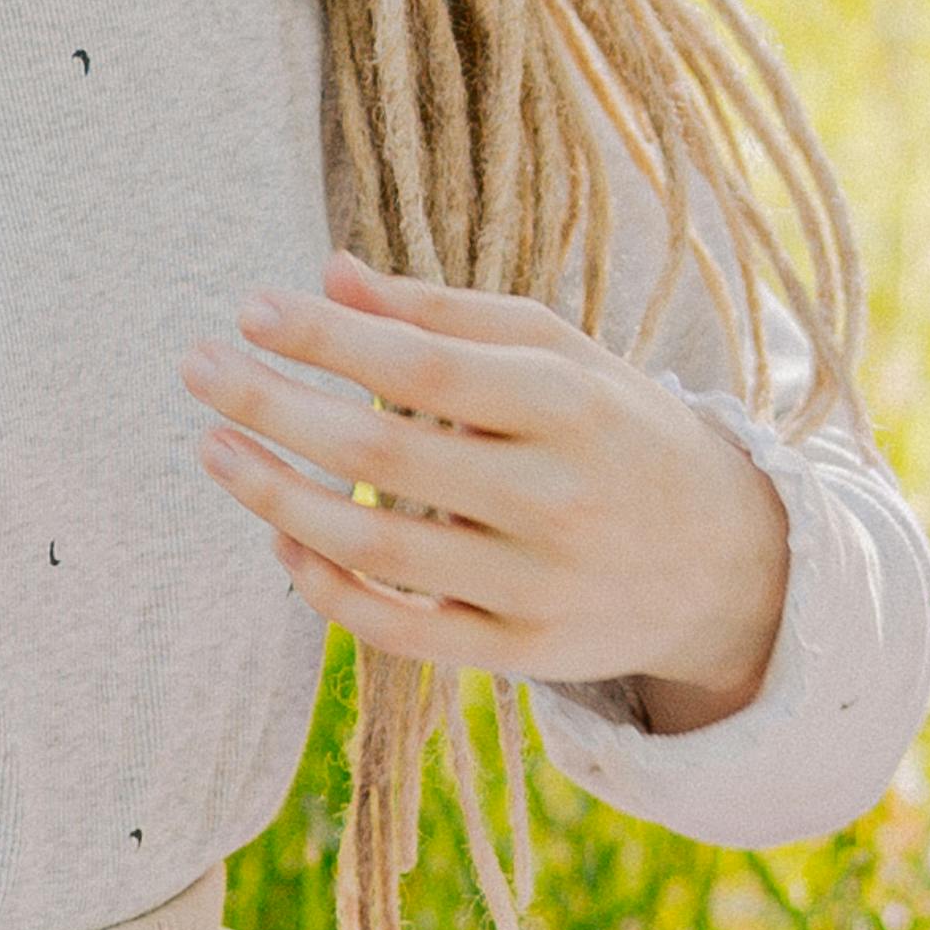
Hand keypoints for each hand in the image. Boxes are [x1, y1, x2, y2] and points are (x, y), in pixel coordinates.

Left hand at [180, 255, 787, 733]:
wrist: (730, 564)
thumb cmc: (618, 434)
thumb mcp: (560, 355)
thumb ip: (446, 314)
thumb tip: (326, 273)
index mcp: (572, 404)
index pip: (426, 365)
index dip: (329, 338)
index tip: (251, 308)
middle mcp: (557, 497)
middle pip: (385, 453)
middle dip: (276, 406)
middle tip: (199, 369)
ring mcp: (538, 586)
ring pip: (377, 549)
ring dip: (278, 496)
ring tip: (215, 450)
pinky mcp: (522, 656)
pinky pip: (398, 629)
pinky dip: (326, 585)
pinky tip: (278, 534)